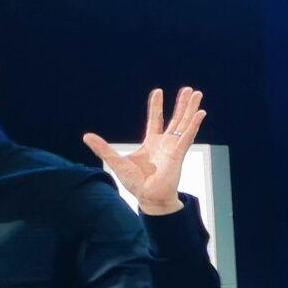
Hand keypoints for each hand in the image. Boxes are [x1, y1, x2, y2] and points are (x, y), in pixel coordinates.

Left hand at [84, 87, 205, 214]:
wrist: (148, 197)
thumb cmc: (135, 183)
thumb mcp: (116, 161)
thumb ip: (103, 148)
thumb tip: (86, 136)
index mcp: (152, 142)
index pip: (156, 119)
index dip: (156, 106)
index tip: (158, 91)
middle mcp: (165, 143)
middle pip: (176, 118)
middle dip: (182, 104)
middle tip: (188, 89)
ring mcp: (173, 147)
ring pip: (185, 123)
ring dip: (191, 109)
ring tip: (197, 93)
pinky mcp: (178, 153)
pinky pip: (187, 136)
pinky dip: (194, 124)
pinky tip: (201, 113)